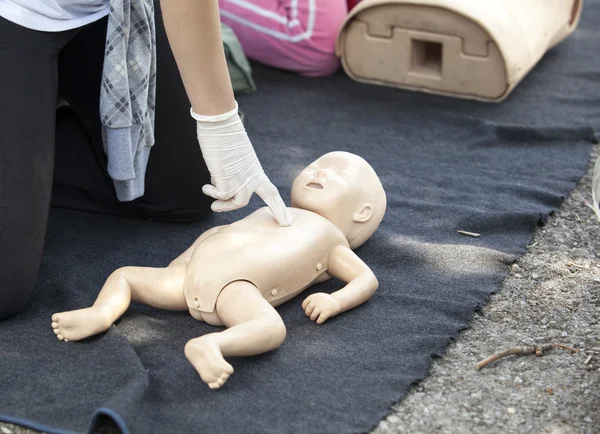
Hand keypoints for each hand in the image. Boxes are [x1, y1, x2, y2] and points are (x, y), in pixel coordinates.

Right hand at [191, 103, 290, 225]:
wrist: (219, 122)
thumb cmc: (223, 136)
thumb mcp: (233, 158)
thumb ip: (233, 174)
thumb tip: (223, 189)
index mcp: (255, 170)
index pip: (270, 190)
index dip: (278, 206)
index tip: (287, 220)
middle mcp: (251, 175)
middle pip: (270, 195)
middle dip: (279, 210)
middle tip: (286, 223)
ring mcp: (241, 177)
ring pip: (238, 201)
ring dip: (224, 206)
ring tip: (214, 206)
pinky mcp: (227, 177)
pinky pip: (221, 195)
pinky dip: (212, 192)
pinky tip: (206, 187)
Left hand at [302, 293, 340, 324]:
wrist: (337, 301)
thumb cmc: (325, 300)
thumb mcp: (317, 296)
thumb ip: (310, 301)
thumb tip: (304, 309)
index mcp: (313, 297)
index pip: (304, 305)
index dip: (306, 309)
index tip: (310, 310)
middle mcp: (316, 301)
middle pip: (307, 312)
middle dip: (309, 315)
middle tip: (313, 315)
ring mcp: (321, 307)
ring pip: (312, 317)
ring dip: (314, 319)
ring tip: (316, 317)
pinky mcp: (326, 313)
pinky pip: (319, 320)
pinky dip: (319, 321)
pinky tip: (321, 320)